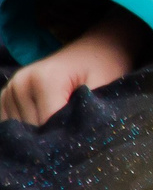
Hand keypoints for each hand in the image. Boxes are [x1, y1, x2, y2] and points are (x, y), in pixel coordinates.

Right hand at [1, 13, 152, 124]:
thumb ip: (84, 112)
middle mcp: (21, 82)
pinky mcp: (6, 95)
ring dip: (41, 133)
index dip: (67, 137)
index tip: (84, 136)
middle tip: (77, 127)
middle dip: (55, 135)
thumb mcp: (104, 88)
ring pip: (21, 129)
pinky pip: (12, 123)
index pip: (47, 125)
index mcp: (44, 79)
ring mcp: (10, 88)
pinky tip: (48, 122)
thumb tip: (69, 142)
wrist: (98, 47)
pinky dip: (29, 128)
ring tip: (64, 121)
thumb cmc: (106, 67)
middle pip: (32, 129)